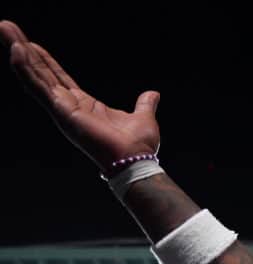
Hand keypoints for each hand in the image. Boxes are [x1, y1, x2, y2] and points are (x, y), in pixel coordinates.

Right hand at [0, 20, 160, 170]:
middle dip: (24, 50)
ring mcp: (63, 109)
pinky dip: (26, 70)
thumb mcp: (142, 117)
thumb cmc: (137, 146)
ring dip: (19, 53)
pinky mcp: (62, 113)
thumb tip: (153, 95)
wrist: (136, 161)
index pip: (59, 77)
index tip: (31, 44)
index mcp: (84, 105)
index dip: (45, 60)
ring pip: (35, 76)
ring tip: (6, 30)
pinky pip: (39, 88)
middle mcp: (69, 106)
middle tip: (7, 27)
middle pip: (42, 72)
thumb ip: (144, 104)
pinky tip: (16, 52)